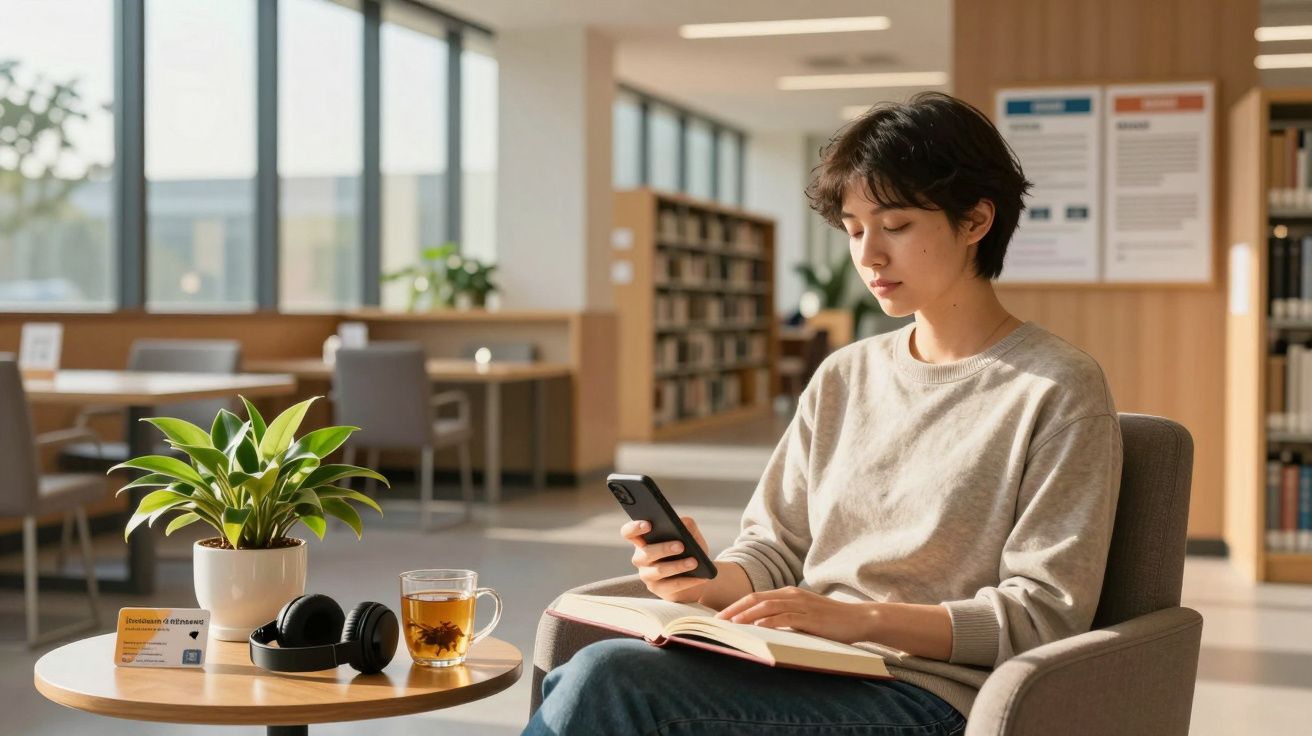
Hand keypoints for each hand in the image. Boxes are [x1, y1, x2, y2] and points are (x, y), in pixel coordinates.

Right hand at [622, 517, 711, 602]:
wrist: (696, 573)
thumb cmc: (689, 549)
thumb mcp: (690, 535)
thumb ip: (686, 525)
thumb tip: (683, 522)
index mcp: (643, 540)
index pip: (628, 532)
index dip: (634, 528)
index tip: (648, 525)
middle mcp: (640, 558)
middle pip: (645, 553)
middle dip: (663, 548)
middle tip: (681, 545)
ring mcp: (647, 575)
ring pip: (659, 571)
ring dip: (678, 566)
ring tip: (694, 562)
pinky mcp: (659, 590)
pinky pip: (672, 585)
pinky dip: (688, 581)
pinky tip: (701, 577)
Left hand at [715, 586, 877, 644]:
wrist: (858, 619)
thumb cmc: (830, 621)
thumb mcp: (803, 616)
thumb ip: (784, 618)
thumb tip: (760, 628)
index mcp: (788, 594)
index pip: (755, 597)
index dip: (736, 606)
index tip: (720, 617)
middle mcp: (792, 595)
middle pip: (756, 599)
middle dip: (734, 609)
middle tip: (717, 621)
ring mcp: (801, 605)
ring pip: (767, 606)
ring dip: (746, 614)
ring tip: (731, 624)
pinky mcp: (810, 617)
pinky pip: (786, 618)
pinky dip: (769, 621)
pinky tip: (757, 626)